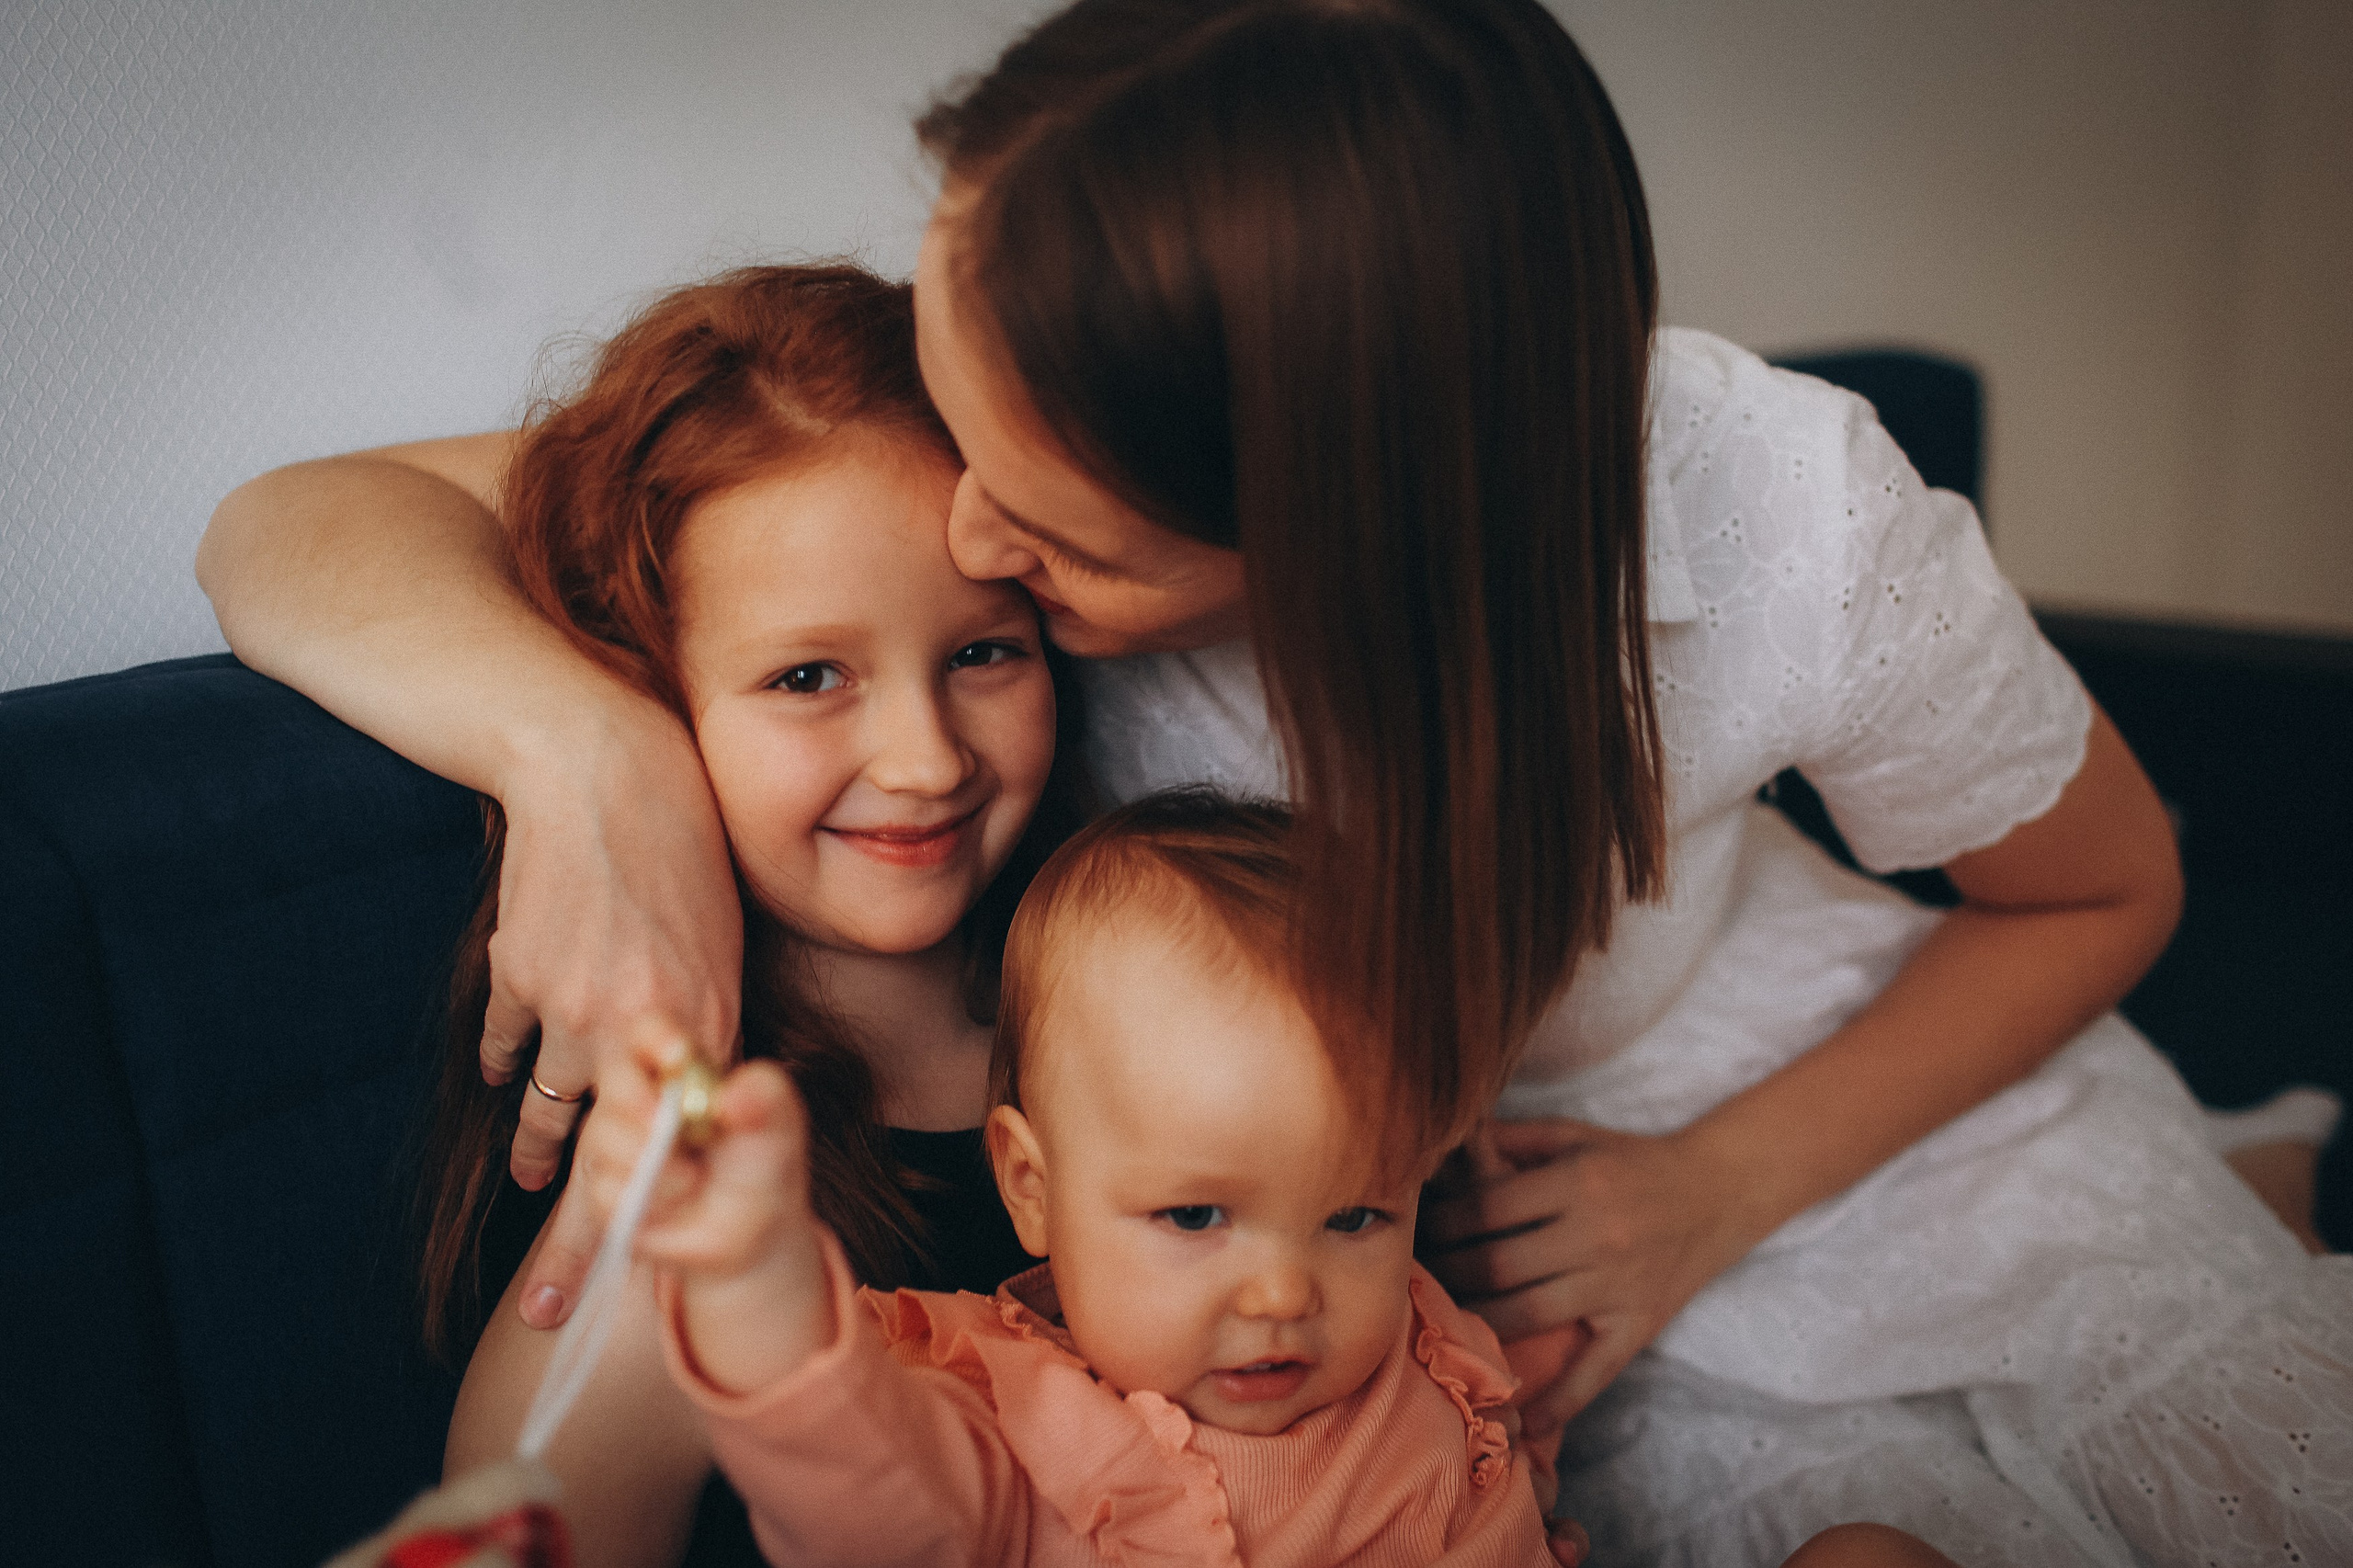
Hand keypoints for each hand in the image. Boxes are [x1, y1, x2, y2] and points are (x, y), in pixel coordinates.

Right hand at [481, 710, 743, 1325]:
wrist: (601, 768)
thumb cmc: (684, 848)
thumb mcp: (722, 940)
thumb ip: (705, 1022)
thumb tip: (692, 1095)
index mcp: (704, 1019)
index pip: (681, 1146)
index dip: (656, 1213)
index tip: (644, 1270)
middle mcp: (639, 1025)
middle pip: (603, 1160)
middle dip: (580, 1242)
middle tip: (552, 1310)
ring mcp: (569, 1003)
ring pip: (547, 1106)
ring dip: (540, 1148)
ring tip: (534, 1179)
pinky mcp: (518, 975)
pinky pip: (507, 1046)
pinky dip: (508, 1063)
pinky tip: (505, 1077)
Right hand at [571, 1051, 813, 1283]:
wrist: (751, 1230)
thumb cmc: (762, 1163)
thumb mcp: (779, 1124)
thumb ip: (767, 1097)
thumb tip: (734, 1094)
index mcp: (678, 1068)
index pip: (648, 1032)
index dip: (655, 1039)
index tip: (678, 1059)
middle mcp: (639, 1097)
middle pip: (615, 1082)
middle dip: (647, 1111)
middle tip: (681, 1136)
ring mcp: (614, 1141)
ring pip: (603, 1141)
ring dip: (655, 1167)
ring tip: (694, 1179)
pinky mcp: (604, 1188)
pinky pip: (605, 1189)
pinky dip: (646, 1202)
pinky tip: (673, 1204)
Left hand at [1420, 1118, 1751, 1433]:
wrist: (1716, 1192)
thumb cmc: (1630, 1162)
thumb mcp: (1573, 1136)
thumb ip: (1511, 1139)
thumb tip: (1446, 1143)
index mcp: (1575, 1183)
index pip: (1488, 1209)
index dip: (1443, 1222)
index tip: (1416, 1231)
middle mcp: (1595, 1236)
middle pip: (1499, 1264)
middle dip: (1448, 1272)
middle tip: (1416, 1279)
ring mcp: (1616, 1286)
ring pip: (1529, 1315)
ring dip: (1478, 1323)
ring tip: (1441, 1325)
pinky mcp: (1638, 1325)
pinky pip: (1595, 1371)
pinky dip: (1560, 1400)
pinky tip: (1525, 1420)